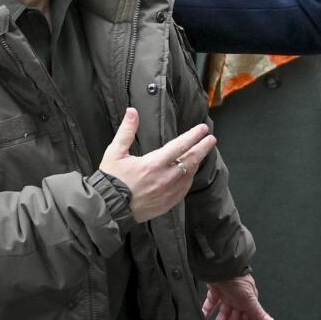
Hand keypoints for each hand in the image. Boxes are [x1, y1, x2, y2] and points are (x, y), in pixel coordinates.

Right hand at [98, 107, 215, 222]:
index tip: (203, 128)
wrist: (109, 208)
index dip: (193, 136)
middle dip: (203, 148)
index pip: (180, 146)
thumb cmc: (111, 179)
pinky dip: (189, 178)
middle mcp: (164, 178)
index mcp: (153, 164)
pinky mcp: (167, 203)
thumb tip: (132, 111)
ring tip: (202, 153)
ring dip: (197, 162)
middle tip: (211, 139)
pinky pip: (184, 189)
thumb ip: (126, 131)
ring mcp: (168, 192)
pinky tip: (190, 173)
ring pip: (189, 175)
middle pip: (190, 160)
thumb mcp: (115, 153)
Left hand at [202, 274, 273, 319]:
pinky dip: (207, 311)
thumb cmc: (238, 279)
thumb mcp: (249, 298)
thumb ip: (258, 311)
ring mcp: (227, 296)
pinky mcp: (216, 291)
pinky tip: (204, 317)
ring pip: (223, 315)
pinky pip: (211, 304)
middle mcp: (238, 300)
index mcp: (248, 303)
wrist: (222, 266)